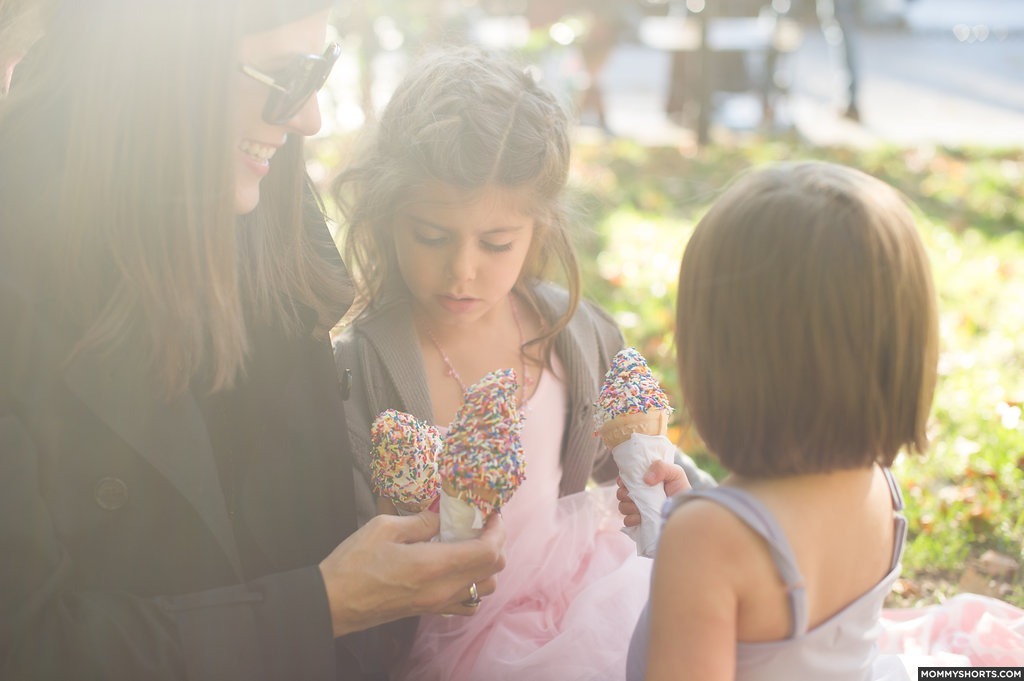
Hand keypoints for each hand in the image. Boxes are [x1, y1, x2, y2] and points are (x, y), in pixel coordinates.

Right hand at [319, 509, 505, 636]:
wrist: (332, 603)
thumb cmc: (353, 563)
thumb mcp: (384, 527)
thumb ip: (421, 521)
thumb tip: (443, 515)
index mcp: (433, 566)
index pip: (487, 552)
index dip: (497, 530)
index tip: (491, 513)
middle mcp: (442, 590)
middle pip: (493, 571)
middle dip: (495, 543)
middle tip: (482, 523)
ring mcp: (437, 604)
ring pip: (484, 589)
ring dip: (486, 565)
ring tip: (470, 543)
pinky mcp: (429, 611)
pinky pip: (466, 602)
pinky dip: (472, 584)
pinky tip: (456, 566)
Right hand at [616, 460, 689, 527]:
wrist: (687, 511)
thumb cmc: (681, 490)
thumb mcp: (675, 472)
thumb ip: (661, 467)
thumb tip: (645, 479)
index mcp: (643, 482)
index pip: (624, 479)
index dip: (623, 480)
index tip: (627, 482)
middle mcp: (638, 496)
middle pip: (620, 493)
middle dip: (624, 494)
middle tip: (635, 495)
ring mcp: (638, 510)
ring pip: (621, 507)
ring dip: (627, 506)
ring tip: (639, 508)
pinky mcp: (640, 523)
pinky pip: (627, 521)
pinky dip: (631, 519)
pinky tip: (640, 518)